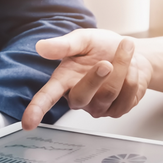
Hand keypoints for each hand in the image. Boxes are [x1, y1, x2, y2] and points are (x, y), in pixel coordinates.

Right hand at [21, 29, 152, 129]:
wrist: (131, 53)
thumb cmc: (102, 47)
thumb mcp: (83, 39)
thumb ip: (64, 45)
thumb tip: (41, 46)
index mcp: (64, 80)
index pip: (47, 97)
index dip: (37, 110)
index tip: (28, 123)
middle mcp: (78, 98)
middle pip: (83, 96)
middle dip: (97, 77)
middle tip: (106, 61)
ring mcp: (98, 107)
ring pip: (110, 93)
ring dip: (123, 67)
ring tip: (125, 51)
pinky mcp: (117, 110)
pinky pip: (128, 96)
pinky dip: (134, 76)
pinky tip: (130, 69)